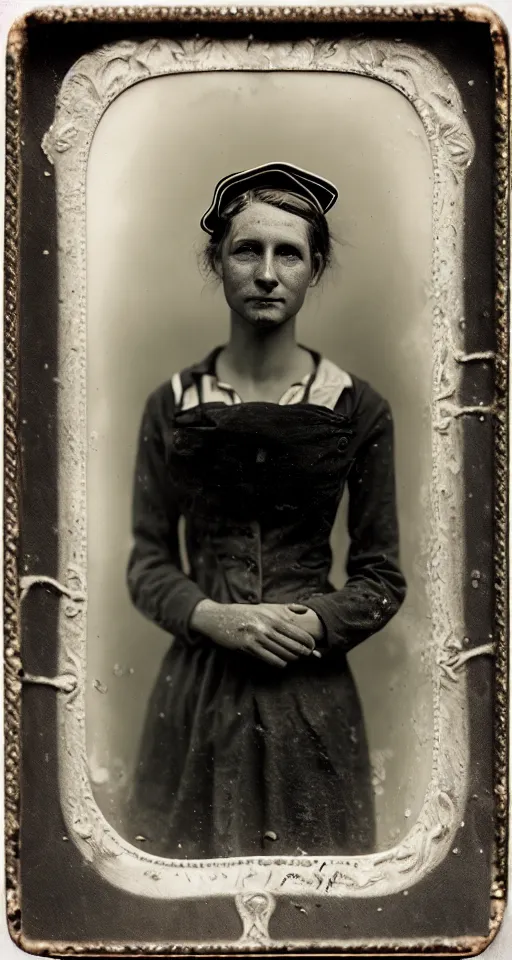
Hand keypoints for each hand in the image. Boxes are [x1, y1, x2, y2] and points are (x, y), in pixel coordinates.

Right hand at [190, 600, 317, 668]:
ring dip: (292, 658)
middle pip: (294, 646)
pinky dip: (280, 663)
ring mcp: (258, 638)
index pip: (299, 633)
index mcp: (273, 617)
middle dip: (304, 653)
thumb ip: (286, 609)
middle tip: (308, 655)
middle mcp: (267, 627)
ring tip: (294, 657)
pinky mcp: (249, 648)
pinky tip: (281, 660)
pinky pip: (271, 660)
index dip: (310, 643)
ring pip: (284, 655)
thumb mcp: (265, 606)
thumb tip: (305, 611)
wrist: (218, 617)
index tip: (314, 647)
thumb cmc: (245, 612)